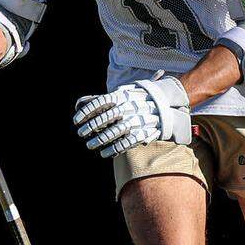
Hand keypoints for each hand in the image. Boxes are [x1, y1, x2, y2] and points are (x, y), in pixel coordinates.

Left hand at [73, 74, 190, 158]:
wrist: (168, 103)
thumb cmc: (141, 97)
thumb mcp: (126, 91)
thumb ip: (107, 98)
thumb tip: (82, 101)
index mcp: (123, 95)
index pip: (99, 102)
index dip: (86, 112)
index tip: (76, 120)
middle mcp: (129, 107)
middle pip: (104, 119)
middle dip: (90, 127)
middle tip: (81, 134)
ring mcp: (136, 121)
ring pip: (113, 133)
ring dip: (100, 140)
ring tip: (90, 145)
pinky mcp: (144, 132)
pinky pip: (126, 143)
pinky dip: (114, 149)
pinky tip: (105, 153)